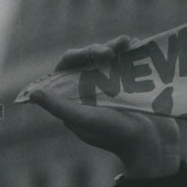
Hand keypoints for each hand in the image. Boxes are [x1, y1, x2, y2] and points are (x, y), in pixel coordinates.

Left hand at [28, 35, 180, 178]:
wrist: (153, 146)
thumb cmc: (117, 135)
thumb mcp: (86, 121)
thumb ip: (59, 107)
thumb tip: (33, 93)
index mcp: (75, 100)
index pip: (66, 68)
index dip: (77, 55)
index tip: (95, 53)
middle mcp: (91, 92)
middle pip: (89, 60)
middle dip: (99, 50)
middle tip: (113, 50)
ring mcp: (113, 88)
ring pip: (109, 58)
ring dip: (116, 46)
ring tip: (127, 41)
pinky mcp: (133, 87)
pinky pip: (128, 62)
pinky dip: (132, 51)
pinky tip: (138, 44)